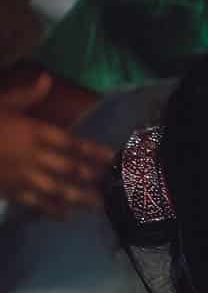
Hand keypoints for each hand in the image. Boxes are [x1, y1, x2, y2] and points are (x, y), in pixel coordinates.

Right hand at [0, 72, 111, 217]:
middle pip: (69, 169)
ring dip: (79, 197)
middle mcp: (33, 156)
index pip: (71, 143)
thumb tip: (47, 78)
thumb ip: (27, 94)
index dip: (93, 151)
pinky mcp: (11, 191)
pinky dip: (51, 210)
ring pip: (57, 189)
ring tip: (97, 204)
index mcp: (33, 132)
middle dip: (91, 177)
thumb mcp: (1, 102)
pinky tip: (66, 215)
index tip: (111, 157)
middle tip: (112, 184)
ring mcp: (23, 176)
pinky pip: (35, 203)